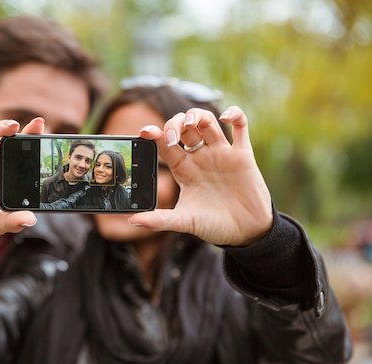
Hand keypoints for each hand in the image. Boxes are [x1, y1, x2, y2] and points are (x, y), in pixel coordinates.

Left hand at [128, 106, 272, 245]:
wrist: (246, 233)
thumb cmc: (214, 226)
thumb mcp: (184, 221)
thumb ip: (159, 220)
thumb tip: (133, 221)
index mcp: (184, 170)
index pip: (166, 145)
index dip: (155, 134)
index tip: (145, 132)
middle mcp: (200, 158)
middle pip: (184, 128)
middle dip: (175, 124)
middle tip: (173, 137)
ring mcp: (221, 154)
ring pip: (207, 122)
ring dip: (197, 115)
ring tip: (191, 124)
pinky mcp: (242, 154)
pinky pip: (241, 126)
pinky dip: (235, 114)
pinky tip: (226, 117)